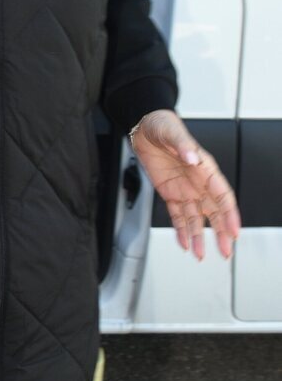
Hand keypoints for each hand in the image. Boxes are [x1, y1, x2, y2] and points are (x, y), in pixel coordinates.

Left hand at [130, 110, 240, 259]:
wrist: (145, 129)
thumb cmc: (164, 126)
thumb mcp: (173, 132)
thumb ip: (184, 146)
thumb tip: (192, 157)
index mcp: (205, 169)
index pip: (223, 196)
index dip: (230, 214)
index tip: (234, 230)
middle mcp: (198, 183)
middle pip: (214, 212)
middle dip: (221, 232)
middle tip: (226, 250)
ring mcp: (185, 190)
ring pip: (195, 218)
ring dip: (198, 236)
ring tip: (200, 254)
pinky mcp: (170, 194)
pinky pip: (177, 215)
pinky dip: (180, 230)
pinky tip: (184, 243)